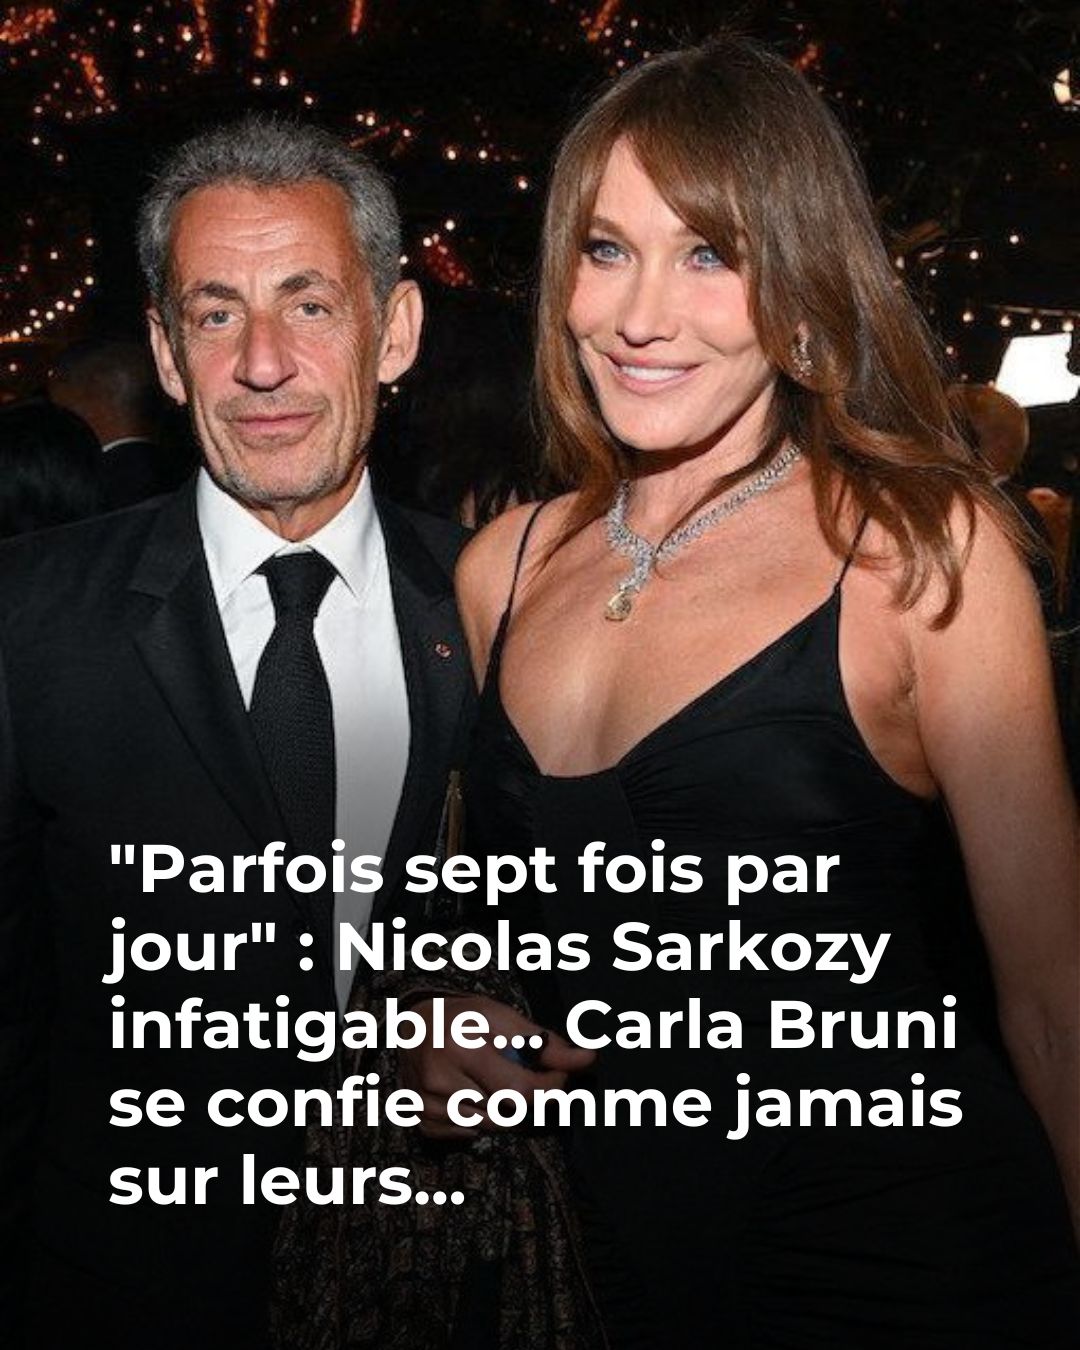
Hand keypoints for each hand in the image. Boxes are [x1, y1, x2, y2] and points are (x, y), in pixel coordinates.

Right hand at [399, 994, 595, 1138]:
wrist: (410, 1024)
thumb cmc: (463, 1017)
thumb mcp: (503, 1017)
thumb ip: (544, 1042)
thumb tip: (587, 1058)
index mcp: (462, 1049)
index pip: (520, 1090)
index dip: (550, 1088)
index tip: (560, 1076)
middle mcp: (439, 1081)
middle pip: (507, 1113)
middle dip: (528, 1098)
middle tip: (530, 1077)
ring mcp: (426, 1105)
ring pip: (489, 1126)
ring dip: (504, 1109)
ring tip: (496, 1081)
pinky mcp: (419, 1121)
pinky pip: (466, 1135)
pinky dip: (478, 1119)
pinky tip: (473, 1095)